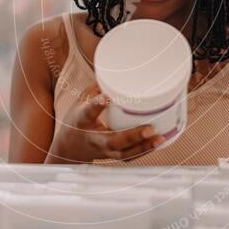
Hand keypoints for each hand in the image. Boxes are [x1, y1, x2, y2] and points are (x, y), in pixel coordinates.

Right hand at [46, 83, 165, 163]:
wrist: (69, 148)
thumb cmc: (76, 122)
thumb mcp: (80, 102)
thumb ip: (96, 89)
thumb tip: (114, 72)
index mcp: (82, 121)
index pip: (89, 113)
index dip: (97, 105)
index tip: (107, 96)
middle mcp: (93, 138)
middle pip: (113, 141)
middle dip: (132, 136)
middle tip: (150, 128)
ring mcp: (103, 150)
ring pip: (124, 154)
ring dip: (143, 147)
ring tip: (160, 138)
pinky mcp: (112, 156)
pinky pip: (129, 156)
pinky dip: (144, 150)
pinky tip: (157, 143)